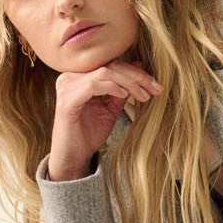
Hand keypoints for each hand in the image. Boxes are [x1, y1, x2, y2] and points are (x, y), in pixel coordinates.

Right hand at [47, 58, 162, 180]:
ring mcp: (67, 86)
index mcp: (80, 76)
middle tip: (155, 89)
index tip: (155, 85)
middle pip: (110, 66)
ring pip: (105, 72)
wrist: (73, 157)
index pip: (111, 65)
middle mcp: (71, 77)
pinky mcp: (67, 99)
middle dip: (137, 77)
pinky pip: (93, 85)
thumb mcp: (110, 109)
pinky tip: (125, 95)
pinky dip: (112, 87)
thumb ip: (121, 91)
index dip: (135, 73)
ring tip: (144, 96)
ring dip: (129, 83)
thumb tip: (138, 69)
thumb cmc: (89, 134)